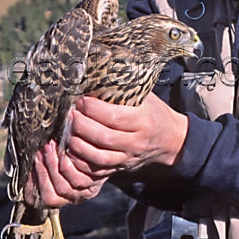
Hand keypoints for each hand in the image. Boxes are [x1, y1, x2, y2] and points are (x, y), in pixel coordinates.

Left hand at [26, 93, 188, 207]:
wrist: (169, 139)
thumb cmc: (153, 112)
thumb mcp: (145, 96)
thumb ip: (123, 87)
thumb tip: (98, 68)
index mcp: (143, 120)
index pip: (114, 117)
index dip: (93, 109)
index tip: (80, 100)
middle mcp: (136, 141)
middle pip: (103, 137)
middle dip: (81, 125)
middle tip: (70, 115)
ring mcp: (128, 157)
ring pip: (99, 157)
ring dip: (78, 145)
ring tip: (68, 132)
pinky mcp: (121, 167)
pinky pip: (98, 170)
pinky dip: (81, 162)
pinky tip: (72, 150)